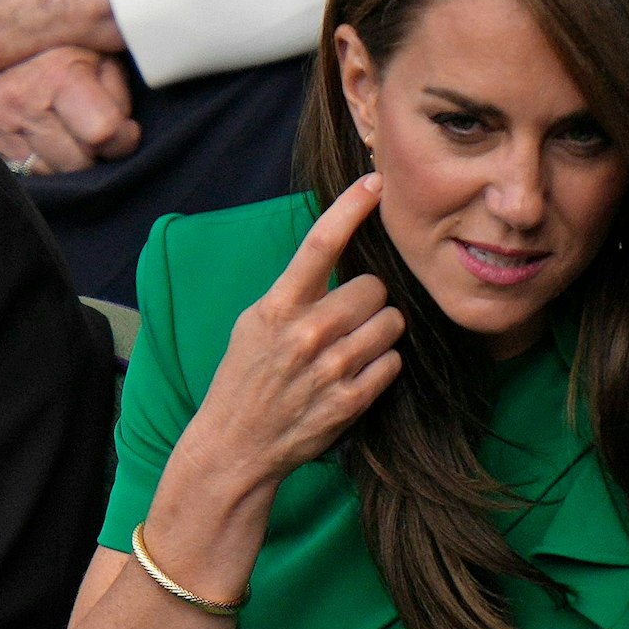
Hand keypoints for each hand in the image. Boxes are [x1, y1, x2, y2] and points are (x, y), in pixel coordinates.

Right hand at [0, 47, 139, 174]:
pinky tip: (33, 141)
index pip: (103, 133)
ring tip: (55, 131)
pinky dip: (34, 166)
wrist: (2, 43)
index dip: (120, 139)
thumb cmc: (70, 60)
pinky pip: (20, 176)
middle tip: (80, 128)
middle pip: (77, 163)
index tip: (120, 129)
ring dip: (60, 164)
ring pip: (49, 175)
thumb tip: (124, 135)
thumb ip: (119, 99)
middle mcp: (16, 95)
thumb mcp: (105, 65)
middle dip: (88, 154)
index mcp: (57, 72)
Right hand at [175, 175, 404, 489]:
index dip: (350, 208)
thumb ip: (294, 292)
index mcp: (277, 307)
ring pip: (391, 324)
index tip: (374, 182)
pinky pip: (392, 363)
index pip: (320, 244)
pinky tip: (356, 376)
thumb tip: (335, 256)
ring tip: (351, 349)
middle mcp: (306, 333)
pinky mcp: (351, 400)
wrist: (236, 446)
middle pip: (374, 288)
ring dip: (380, 333)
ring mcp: (331, 368)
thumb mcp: (255, 324)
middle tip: (348, 320)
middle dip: (368, 301)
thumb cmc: (246, 378)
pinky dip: (382, 367)